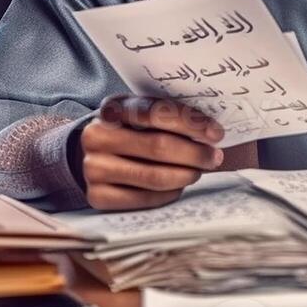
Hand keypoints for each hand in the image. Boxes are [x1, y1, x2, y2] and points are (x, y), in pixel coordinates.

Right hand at [80, 95, 224, 210]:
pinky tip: (178, 185)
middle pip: (158, 146)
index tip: (215, 133)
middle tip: (215, 157)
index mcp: (113, 107)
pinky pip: (144, 199)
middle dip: (194, 153)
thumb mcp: (140, 115)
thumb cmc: (129, 131)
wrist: (91, 155)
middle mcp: (97, 136)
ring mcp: (94, 168)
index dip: (190, 122)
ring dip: (185, 175)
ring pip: (153, 176)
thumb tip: (210, 132)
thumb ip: (167, 116)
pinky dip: (168, 193)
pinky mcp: (97, 196)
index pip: (156, 111)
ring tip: (199, 171)